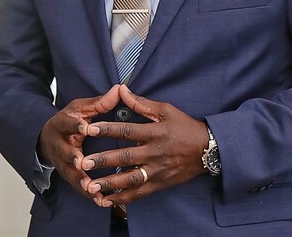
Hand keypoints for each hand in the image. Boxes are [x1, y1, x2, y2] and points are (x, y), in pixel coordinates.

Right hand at [38, 84, 120, 199]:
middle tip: (81, 163)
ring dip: (80, 181)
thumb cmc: (70, 120)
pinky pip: (77, 186)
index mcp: (62, 124)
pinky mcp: (67, 175)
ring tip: (92, 189)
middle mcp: (59, 145)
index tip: (85, 127)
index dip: (76, 126)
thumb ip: (100, 102)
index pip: (68, 124)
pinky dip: (88, 194)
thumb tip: (118, 89)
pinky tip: (101, 200)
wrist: (48, 138)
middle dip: (72, 158)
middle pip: (65, 152)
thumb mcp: (81, 108)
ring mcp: (61, 162)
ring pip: (70, 173)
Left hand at [80, 85, 208, 207]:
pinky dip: (123, 198)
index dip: (108, 129)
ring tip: (90, 186)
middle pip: (125, 157)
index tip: (90, 129)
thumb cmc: (184, 126)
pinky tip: (107, 201)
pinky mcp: (159, 184)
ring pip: (130, 179)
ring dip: (109, 184)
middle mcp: (154, 153)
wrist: (207, 149)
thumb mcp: (166, 110)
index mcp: (154, 132)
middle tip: (84, 162)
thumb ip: (141, 103)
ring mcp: (157, 170)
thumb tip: (122, 90)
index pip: (127, 130)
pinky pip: (139, 193)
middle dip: (104, 160)